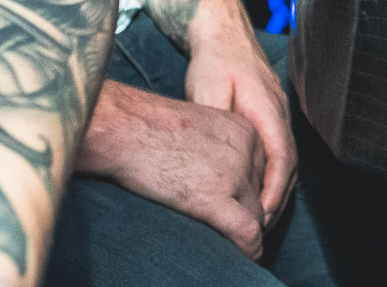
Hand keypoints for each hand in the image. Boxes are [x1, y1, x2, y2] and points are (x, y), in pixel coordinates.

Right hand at [76, 79, 268, 258]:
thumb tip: (212, 175)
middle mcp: (248, 150)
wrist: (127, 128)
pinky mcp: (214, 198)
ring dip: (245, 232)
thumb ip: (215, 147)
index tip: (235, 207)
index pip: (259, 172)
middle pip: (259, 194)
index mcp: (244, 131)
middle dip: (247, 213)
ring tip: (232, 247)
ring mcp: (234, 173)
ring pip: (255, 215)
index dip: (247, 194)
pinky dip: (250, 249)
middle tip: (230, 230)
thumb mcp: (198, 128)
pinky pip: (246, 231)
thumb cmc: (148, 128)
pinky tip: (248, 257)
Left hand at [184, 17, 295, 225]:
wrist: (224, 33)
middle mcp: (279, 112)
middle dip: (278, 197)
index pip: (281, 156)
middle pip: (289, 163)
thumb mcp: (207, 90)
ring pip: (286, 158)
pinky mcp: (270, 115)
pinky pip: (278, 150)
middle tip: (260, 227)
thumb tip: (216, 159)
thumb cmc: (214, 60)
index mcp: (267, 107)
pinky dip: (272, 174)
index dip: (275, 189)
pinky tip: (256, 189)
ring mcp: (278, 113)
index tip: (263, 214)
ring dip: (276, 188)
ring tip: (259, 216)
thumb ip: (215, 123)